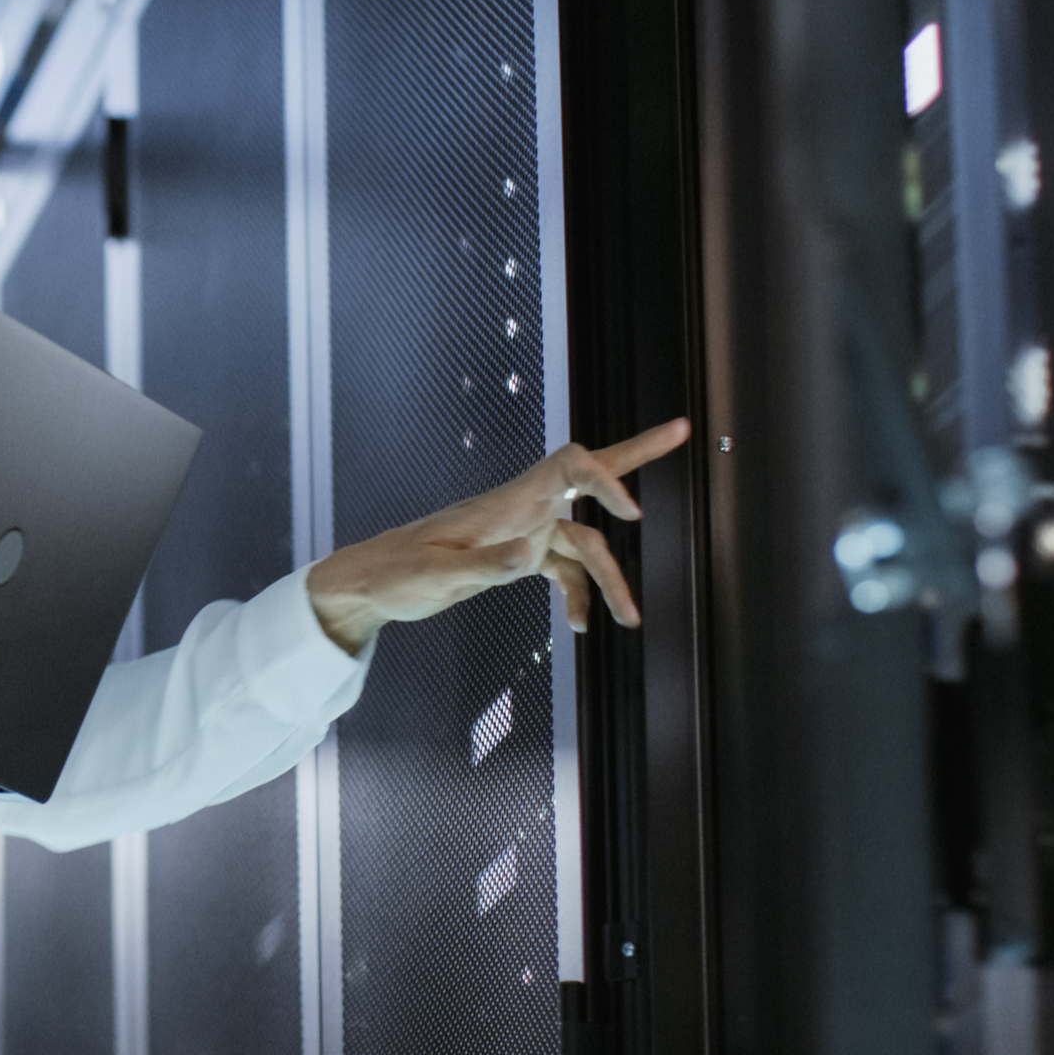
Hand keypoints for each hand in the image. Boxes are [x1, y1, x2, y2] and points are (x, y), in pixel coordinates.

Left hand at [303, 418, 692, 652]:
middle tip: (683, 429)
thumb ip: (485, 566)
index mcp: (506, 502)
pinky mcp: (514, 555)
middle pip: (588, 474)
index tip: (630, 513)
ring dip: (611, 579)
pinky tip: (578, 625)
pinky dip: (577, 594)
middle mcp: (521, 509)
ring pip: (585, 543)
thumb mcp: (436, 577)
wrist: (370, 583)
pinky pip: (562, 569)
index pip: (569, 466)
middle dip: (637, 454)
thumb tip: (529, 557)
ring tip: (630, 620)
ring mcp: (521, 531)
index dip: (605, 478)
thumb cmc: (396, 573)